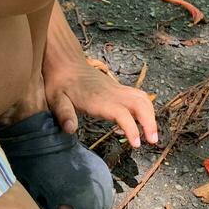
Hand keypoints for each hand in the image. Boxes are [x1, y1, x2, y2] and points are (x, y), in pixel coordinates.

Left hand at [43, 62, 157, 148]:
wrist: (65, 63)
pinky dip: (146, 109)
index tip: (137, 144)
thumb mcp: (56, 99)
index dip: (132, 128)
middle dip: (150, 122)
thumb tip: (70, 130)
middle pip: (141, 104)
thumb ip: (64, 114)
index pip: (123, 114)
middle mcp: (113, 93)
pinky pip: (139, 96)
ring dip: (151, 115)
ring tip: (151, 134)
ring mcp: (118, 89)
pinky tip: (143, 121)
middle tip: (153, 141)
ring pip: (143, 99)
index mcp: (99, 99)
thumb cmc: (60, 83)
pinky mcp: (118, 89)